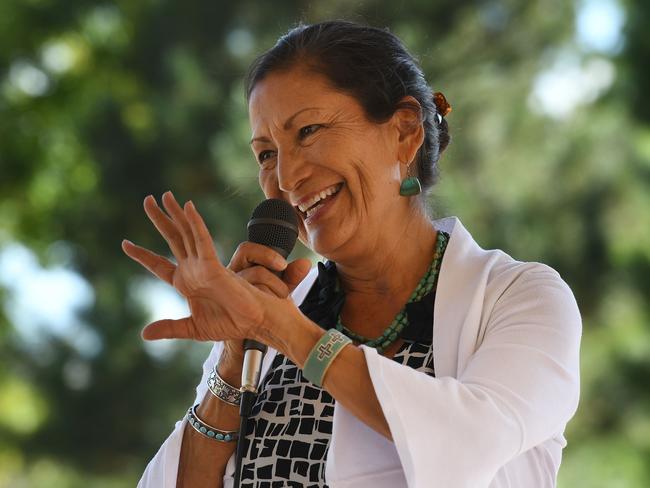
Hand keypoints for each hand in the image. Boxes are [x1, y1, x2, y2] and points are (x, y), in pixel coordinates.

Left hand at [122, 191, 306, 342]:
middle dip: (159, 219)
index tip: (125, 244)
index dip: (143, 255)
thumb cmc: (230, 324)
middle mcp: (193, 269)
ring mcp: (203, 264)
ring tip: (165, 195)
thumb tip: (143, 334)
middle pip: (172, 238)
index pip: (159, 265)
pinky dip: (195, 224)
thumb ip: (169, 328)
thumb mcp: (192, 328)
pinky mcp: (214, 264)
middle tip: (147, 200)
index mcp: (186, 283)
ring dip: (176, 214)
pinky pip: (202, 241)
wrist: (253, 323)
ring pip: (186, 233)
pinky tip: (187, 208)